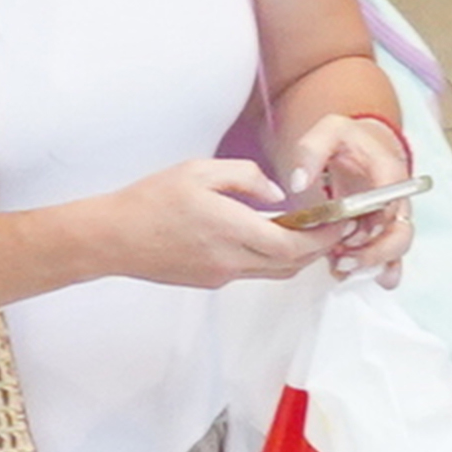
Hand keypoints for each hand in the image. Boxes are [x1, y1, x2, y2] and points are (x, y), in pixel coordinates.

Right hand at [95, 158, 345, 289]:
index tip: (338, 221)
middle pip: (291, 264)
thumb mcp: (200, 170)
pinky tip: (267, 235)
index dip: (322, 237)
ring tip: (306, 230)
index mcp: (231, 230)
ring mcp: (221, 275)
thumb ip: (247, 177)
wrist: (113, 238)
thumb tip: (278, 196)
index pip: (293, 244)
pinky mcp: (212, 281)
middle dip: (318, 248)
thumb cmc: (151, 200)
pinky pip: (252, 272)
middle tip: (332, 226)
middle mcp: (231, 260)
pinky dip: (270, 257)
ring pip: (275, 272)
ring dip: (296, 255)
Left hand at [287, 110, 415, 283]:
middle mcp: (397, 200)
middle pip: (401, 232)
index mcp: (388, 171)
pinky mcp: (383, 235)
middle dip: (375, 251)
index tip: (354, 230)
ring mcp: (391, 220)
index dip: (379, 216)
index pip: (393, 196)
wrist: (360, 148)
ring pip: (395, 250)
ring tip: (340, 268)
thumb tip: (298, 182)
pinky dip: (372, 271)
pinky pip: (387, 258)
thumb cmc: (347, 142)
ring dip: (370, 263)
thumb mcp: (327, 132)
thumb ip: (311, 152)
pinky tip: (349, 276)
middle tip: (343, 259)